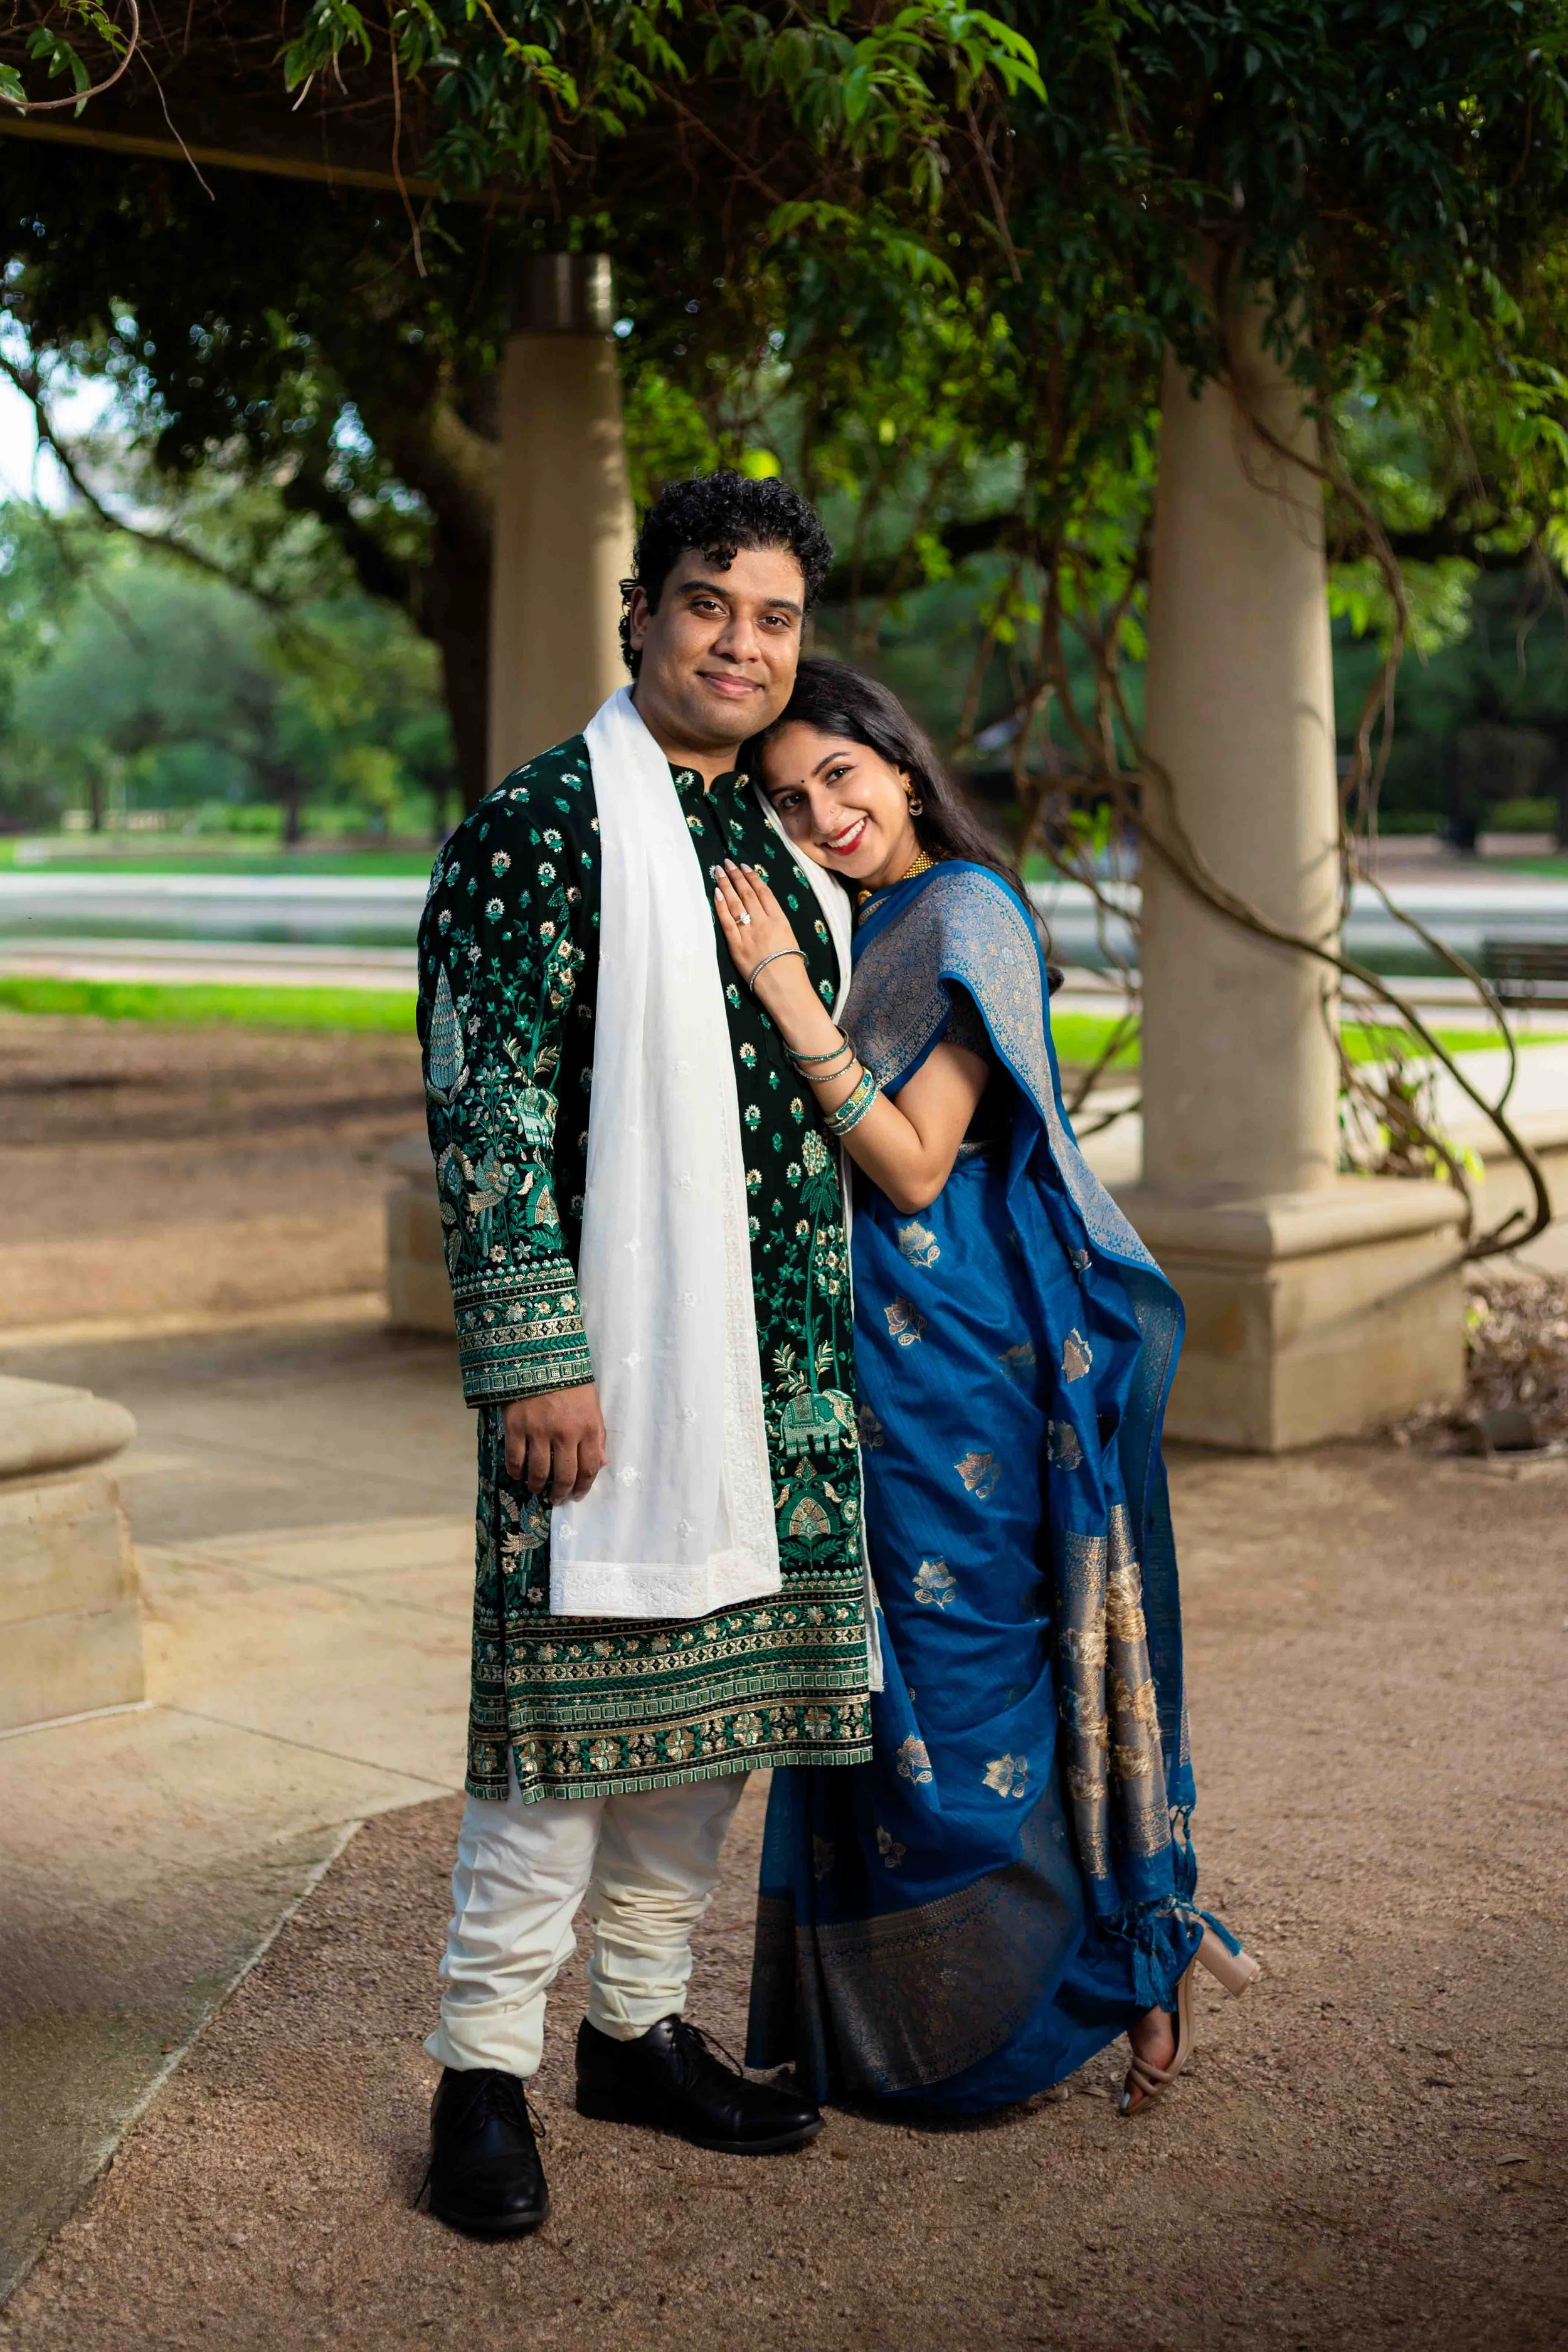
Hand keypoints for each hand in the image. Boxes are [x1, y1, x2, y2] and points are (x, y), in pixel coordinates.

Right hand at [501, 1382, 606, 1503]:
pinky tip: (517, 1474)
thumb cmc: (570, 1381)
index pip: (589, 1468)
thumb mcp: (592, 1405)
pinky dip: (515, 1471)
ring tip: (535, 1488)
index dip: (583, 1487)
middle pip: (564, 1476)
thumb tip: (601, 1463)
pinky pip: (514, 1459)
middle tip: (556, 1499)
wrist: (540, 1356)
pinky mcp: (516, 1427)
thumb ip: (597, 1435)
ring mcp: (539, 1431)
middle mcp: (565, 1434)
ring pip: (538, 1472)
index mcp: (588, 1428)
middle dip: (560, 1493)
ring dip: (536, 1486)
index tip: (577, 1495)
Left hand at [713, 860, 808, 1006]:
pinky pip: (726, 922)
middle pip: (746, 893)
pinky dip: (721, 906)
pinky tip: (716, 893)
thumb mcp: (790, 937)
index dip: (752, 877)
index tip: (743, 866)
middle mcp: (763, 922)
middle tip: (726, 863)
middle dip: (735, 876)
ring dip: (726, 885)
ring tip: (718, 871)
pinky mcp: (736, 946)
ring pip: (735, 903)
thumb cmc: (791, 966)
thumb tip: (763, 909)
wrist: (784, 986)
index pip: (763, 892)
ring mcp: (748, 933)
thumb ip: (777, 921)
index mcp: (779, 919)